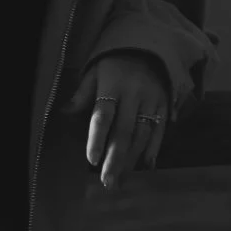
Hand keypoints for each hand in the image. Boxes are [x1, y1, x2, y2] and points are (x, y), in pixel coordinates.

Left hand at [64, 51, 168, 190]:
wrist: (149, 48)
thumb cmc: (114, 63)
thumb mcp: (94, 71)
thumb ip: (82, 93)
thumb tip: (64, 112)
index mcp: (112, 86)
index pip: (103, 116)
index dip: (97, 138)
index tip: (91, 160)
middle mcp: (134, 96)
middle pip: (124, 132)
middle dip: (115, 159)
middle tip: (107, 181)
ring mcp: (152, 101)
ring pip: (142, 135)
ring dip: (132, 159)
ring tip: (121, 179)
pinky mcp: (165, 106)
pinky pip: (160, 130)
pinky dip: (153, 149)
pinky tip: (146, 165)